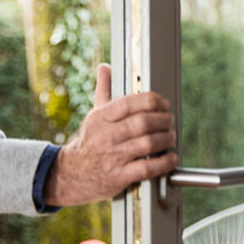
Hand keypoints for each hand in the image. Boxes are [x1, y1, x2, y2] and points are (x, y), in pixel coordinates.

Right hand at [43, 64, 178, 206]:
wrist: (72, 174)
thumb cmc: (89, 142)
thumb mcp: (93, 115)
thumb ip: (103, 91)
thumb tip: (105, 67)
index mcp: (100, 117)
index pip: (130, 103)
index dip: (152, 101)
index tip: (163, 104)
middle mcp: (105, 135)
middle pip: (143, 123)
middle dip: (163, 121)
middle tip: (169, 121)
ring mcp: (112, 156)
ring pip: (148, 144)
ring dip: (166, 140)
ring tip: (171, 138)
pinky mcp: (119, 176)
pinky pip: (148, 168)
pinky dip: (165, 162)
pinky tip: (170, 158)